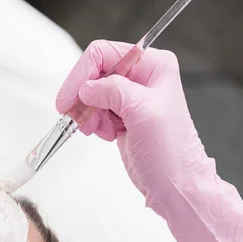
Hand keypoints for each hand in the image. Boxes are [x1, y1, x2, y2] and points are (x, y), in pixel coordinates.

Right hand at [56, 40, 242, 241]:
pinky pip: (93, 111)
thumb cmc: (169, 152)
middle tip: (79, 119)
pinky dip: (92, 123)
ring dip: (88, 114)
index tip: (68, 100)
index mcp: (153, 65)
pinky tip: (107, 135)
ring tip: (101, 131)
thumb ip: (113, 91)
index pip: (103, 54)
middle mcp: (141, 77)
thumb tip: (85, 88)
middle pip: (93, 74)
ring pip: (89, 94)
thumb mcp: (144, 113)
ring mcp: (129, 97)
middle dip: (83, 98)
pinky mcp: (120, 116)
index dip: (82, 75)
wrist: (174, 185)